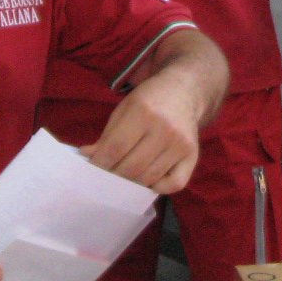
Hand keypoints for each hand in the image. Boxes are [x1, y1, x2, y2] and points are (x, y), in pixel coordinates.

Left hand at [82, 75, 206, 194]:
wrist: (183, 92)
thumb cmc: (149, 99)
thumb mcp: (124, 109)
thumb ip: (107, 134)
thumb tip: (88, 157)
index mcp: (143, 112)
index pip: (116, 148)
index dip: (100, 163)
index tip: (92, 170)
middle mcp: (165, 129)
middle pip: (132, 167)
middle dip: (114, 176)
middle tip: (106, 176)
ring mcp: (181, 144)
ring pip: (149, 178)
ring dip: (132, 183)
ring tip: (123, 177)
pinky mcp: (193, 155)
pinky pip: (175, 184)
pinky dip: (159, 188)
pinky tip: (149, 180)